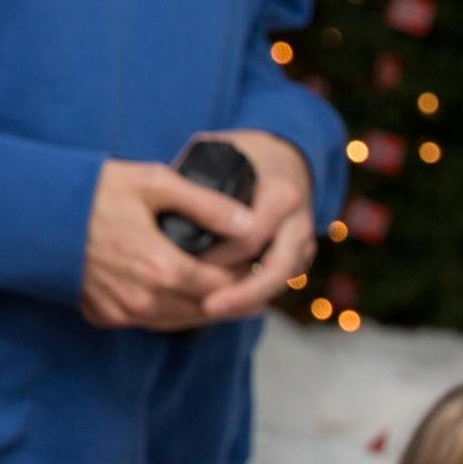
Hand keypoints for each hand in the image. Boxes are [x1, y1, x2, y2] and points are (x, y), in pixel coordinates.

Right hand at [80, 158, 258, 329]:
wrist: (28, 213)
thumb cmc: (90, 191)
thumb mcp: (152, 182)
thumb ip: (206, 204)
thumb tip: (249, 222)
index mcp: (163, 268)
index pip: (227, 286)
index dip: (250, 276)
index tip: (263, 263)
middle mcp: (145, 299)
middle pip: (209, 310)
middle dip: (237, 297)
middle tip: (258, 282)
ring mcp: (122, 311)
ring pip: (182, 321)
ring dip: (208, 308)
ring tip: (231, 291)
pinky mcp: (103, 316)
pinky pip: (152, 322)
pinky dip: (175, 312)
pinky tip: (188, 295)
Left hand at [194, 129, 316, 320]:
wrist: (285, 157)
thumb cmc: (244, 154)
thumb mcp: (216, 151)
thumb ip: (193, 177)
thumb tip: (158, 211)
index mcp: (280, 193)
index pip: (251, 235)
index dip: (219, 256)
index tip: (187, 267)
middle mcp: (299, 221)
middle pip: (276, 270)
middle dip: (241, 293)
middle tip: (207, 307)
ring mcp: (303, 241)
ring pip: (282, 283)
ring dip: (249, 301)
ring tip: (214, 312)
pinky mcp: (300, 256)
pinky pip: (281, 283)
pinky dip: (255, 296)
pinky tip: (227, 305)